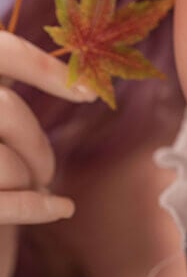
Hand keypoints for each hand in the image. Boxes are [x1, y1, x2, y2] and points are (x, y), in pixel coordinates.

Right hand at [0, 31, 96, 276]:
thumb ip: (7, 93)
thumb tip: (77, 71)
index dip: (43, 67)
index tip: (88, 94)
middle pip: (4, 111)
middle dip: (36, 143)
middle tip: (46, 172)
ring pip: (4, 161)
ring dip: (30, 177)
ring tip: (32, 190)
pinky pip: (3, 204)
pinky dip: (37, 207)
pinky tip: (61, 208)